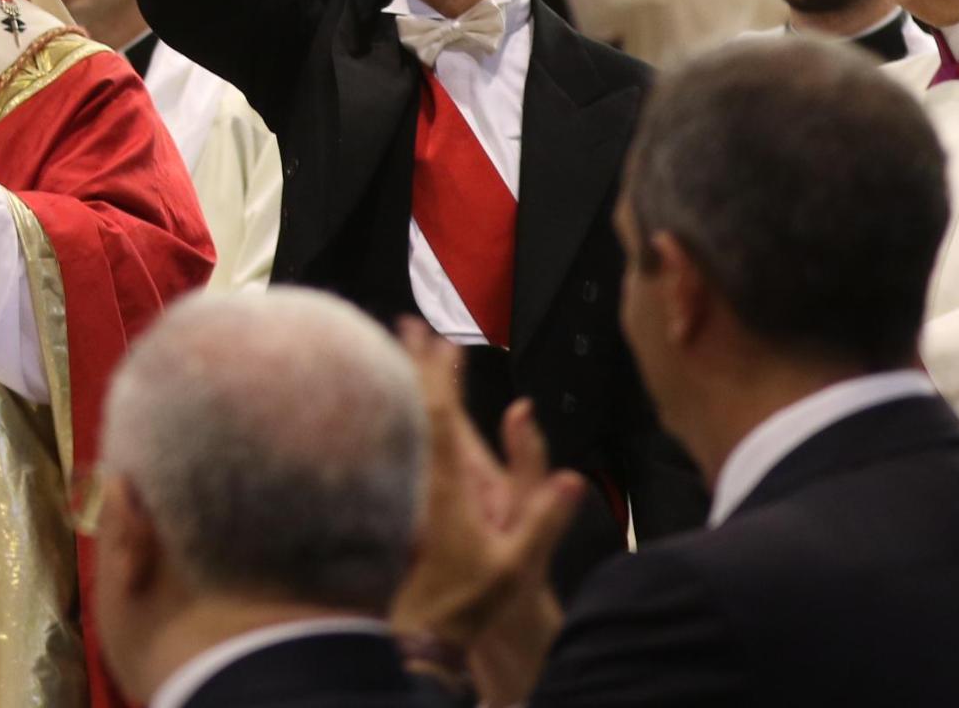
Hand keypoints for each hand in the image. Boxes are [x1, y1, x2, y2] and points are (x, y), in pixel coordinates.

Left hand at [387, 324, 579, 686]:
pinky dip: (390, 417)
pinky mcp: (387, 503)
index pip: (441, 414)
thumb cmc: (470, 600)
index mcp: (445, 484)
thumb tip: (573, 476)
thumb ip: (545, 514)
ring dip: (397, 386)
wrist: (420, 637)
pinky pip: (386, 445)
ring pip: (393, 424)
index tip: (447, 340)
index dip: (443, 374)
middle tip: (406, 322)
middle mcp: (415, 479)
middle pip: (409, 408)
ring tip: (395, 353)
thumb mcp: (520, 562)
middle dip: (412, 363)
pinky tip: (388, 409)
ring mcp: (397, 489)